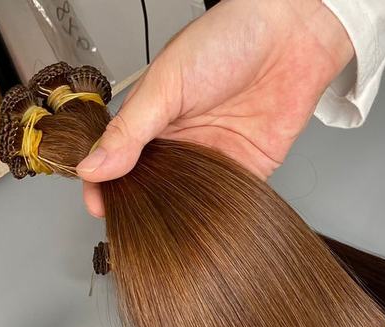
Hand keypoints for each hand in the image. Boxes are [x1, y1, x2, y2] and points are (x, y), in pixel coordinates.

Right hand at [77, 0, 353, 215]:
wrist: (290, 36)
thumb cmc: (228, 39)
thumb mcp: (166, 83)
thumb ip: (131, 129)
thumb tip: (94, 164)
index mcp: (154, 117)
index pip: (120, 159)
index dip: (106, 185)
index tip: (99, 207)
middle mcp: (183, 141)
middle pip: (153, 186)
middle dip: (142, 208)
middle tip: (132, 226)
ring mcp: (215, 158)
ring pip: (189, 202)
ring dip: (179, 218)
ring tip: (167, 233)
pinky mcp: (249, 171)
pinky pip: (230, 203)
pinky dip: (219, 217)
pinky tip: (207, 228)